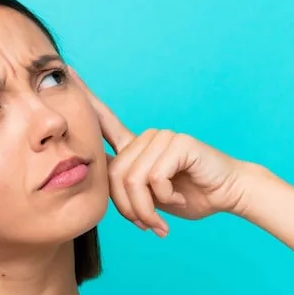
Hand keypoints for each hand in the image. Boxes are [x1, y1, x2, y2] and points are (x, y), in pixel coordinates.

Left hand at [72, 67, 251, 235]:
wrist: (226, 194)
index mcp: (136, 146)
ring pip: (132, 180)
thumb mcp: (147, 196)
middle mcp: (146, 137)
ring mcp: (162, 137)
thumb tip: (94, 181)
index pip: (105, 121)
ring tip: (160, 220)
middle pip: (114, 176)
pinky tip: (179, 197)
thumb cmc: (189, 196)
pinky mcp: (178, 143)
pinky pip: (154, 178)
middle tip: (147, 224)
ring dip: (146, 209)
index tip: (67, 70)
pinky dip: (165, 198)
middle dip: (128, 209)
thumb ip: (123, 187)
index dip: (86, 98)